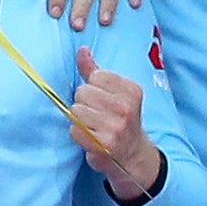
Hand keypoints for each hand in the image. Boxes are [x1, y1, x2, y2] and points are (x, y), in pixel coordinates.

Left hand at [68, 48, 169, 205]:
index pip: (95, 76)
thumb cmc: (119, 119)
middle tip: (97, 115)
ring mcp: (115, 126)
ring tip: (93, 126)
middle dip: (84, 103)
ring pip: (76, 110)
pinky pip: (74, 129)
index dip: (92, 88)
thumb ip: (95, 71)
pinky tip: (90, 137)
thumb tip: (81, 50)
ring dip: (79, 119)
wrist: (132, 155)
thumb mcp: (114, 93)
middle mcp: (126, 107)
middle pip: (82, 92)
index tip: (102, 100)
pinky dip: (78, 134)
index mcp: (131, 90)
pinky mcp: (103, 144)